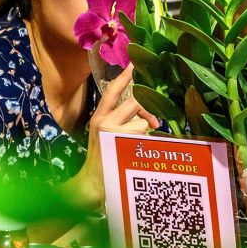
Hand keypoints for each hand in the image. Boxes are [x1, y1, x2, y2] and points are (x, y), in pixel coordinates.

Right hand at [70, 66, 158, 208]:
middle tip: (155, 121)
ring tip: (136, 146)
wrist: (91, 184)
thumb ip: (120, 120)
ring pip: (143, 122)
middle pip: (135, 103)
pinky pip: (144, 136)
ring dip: (146, 132)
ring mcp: (112, 133)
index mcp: (99, 117)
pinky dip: (146, 143)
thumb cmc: (103, 158)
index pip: (113, 90)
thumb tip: (148, 114)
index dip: (125, 76)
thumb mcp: (105, 135)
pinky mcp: (122, 145)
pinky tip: (136, 154)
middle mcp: (104, 121)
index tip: (135, 63)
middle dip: (147, 111)